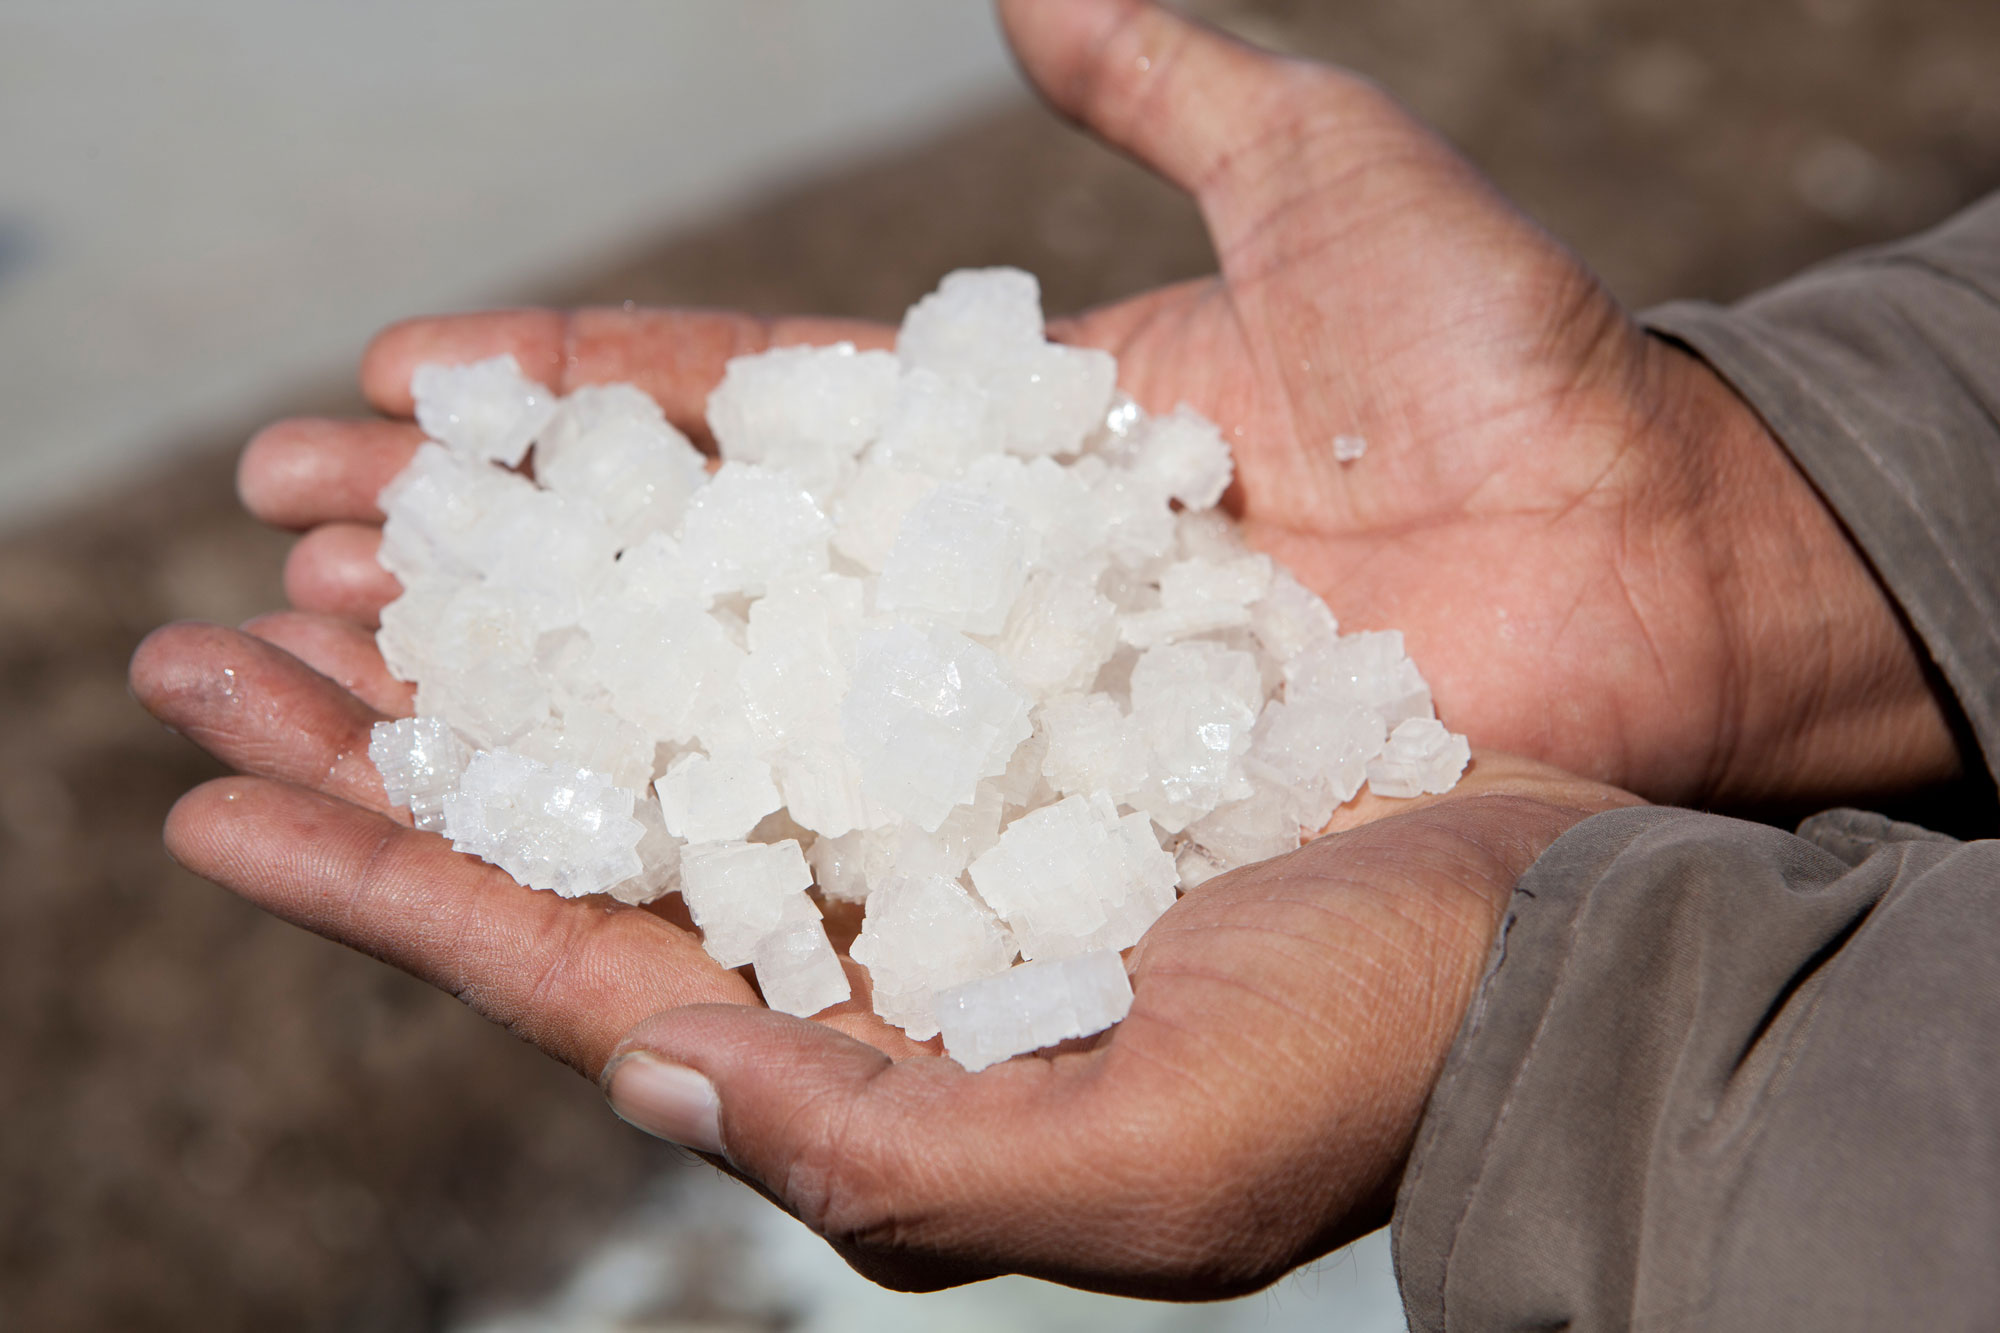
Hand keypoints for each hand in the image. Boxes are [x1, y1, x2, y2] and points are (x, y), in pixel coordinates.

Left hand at [129, 612, 1635, 1295]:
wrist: (1542, 942)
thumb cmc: (1373, 1062)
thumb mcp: (1143, 1156)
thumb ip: (891, 1153)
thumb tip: (656, 1078)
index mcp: (867, 1074)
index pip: (571, 973)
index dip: (387, 884)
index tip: (216, 793)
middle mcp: (866, 957)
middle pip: (578, 844)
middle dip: (392, 759)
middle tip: (218, 647)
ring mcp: (925, 839)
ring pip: (663, 737)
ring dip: (513, 657)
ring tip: (362, 568)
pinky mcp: (999, 738)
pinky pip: (794, 655)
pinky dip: (681, 591)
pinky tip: (607, 526)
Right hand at [237, 0, 1957, 810]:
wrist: (1642, 556)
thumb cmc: (1501, 364)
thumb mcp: (1315, 176)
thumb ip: (1159, 82)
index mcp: (990, 447)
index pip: (730, 416)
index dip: (559, 404)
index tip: (393, 394)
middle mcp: (967, 597)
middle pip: (681, 580)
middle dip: (483, 565)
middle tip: (287, 556)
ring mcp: (1009, 725)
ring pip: (725, 719)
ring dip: (527, 707)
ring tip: (338, 686)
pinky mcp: (1067, 832)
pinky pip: (858, 841)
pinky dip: (697, 841)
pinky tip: (533, 841)